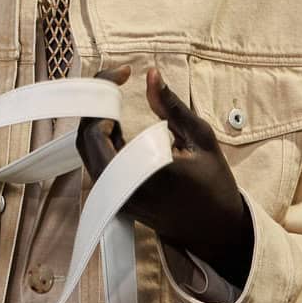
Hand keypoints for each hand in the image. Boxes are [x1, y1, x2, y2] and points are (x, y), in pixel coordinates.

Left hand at [77, 66, 253, 286]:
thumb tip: (151, 75)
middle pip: (86, 140)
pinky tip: (121, 129)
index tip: (124, 73)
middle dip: (98, 106)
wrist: (215, 229)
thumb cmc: (214, 183)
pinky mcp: (117, 202)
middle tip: (117, 86)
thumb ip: (172, 107)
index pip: (98, 130)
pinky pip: (98, 166)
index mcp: (142, 173)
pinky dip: (103, 141)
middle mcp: (122, 190)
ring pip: (88, 154)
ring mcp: (117, 199)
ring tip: (121, 106)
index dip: (103, 94)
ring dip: (99, 124)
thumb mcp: (200, 138)